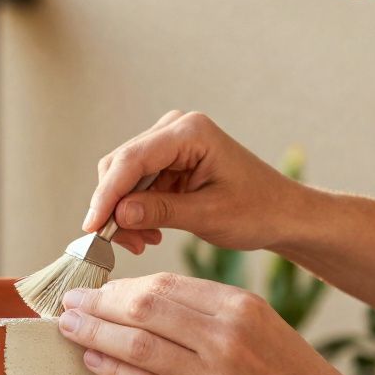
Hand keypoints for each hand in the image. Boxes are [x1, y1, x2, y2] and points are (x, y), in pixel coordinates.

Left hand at [57, 273, 374, 374]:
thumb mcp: (267, 330)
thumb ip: (214, 316)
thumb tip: (152, 304)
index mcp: (243, 308)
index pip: (166, 285)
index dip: (123, 286)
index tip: (99, 288)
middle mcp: (226, 338)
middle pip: (144, 308)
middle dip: (99, 304)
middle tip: (69, 303)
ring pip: (136, 346)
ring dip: (94, 334)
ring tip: (68, 327)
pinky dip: (111, 371)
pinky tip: (91, 360)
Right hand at [86, 111, 302, 254]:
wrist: (282, 213)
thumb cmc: (257, 211)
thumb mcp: (208, 215)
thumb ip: (160, 212)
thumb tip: (116, 216)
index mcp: (190, 132)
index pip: (131, 161)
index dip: (106, 195)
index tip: (92, 229)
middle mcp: (175, 129)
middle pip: (120, 166)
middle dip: (114, 207)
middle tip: (121, 245)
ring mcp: (169, 142)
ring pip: (122, 177)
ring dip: (124, 213)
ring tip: (142, 243)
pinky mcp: (167, 160)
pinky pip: (135, 185)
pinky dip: (135, 211)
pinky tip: (150, 234)